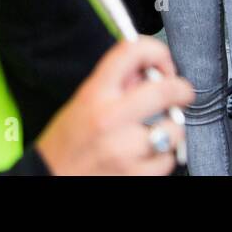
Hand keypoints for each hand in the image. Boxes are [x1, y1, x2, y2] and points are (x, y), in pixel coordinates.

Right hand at [36, 37, 192, 174]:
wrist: (49, 180)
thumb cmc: (66, 143)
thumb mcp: (83, 102)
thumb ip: (116, 84)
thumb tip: (151, 71)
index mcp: (95, 93)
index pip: (132, 52)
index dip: (157, 51)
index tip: (164, 63)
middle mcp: (110, 118)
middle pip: (165, 90)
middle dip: (181, 89)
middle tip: (182, 93)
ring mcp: (124, 149)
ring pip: (174, 128)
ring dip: (172, 128)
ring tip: (157, 131)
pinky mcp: (135, 175)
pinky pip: (168, 159)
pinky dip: (163, 156)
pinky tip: (148, 155)